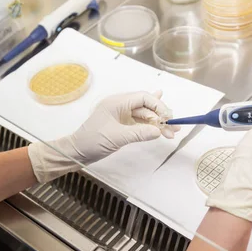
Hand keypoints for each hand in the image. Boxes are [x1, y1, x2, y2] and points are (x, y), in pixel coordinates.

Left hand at [28, 91, 179, 182]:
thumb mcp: (116, 137)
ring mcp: (122, 116)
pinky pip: (140, 124)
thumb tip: (158, 131)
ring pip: (145, 116)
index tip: (168, 117)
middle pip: (146, 106)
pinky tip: (161, 127)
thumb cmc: (92, 141)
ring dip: (158, 124)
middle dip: (161, 116)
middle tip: (174, 127)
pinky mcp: (122, 125)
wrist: (76, 152)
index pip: (143, 98)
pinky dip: (150, 128)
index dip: (158, 105)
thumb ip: (138, 133)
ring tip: (172, 133)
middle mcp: (121, 106)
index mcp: (117, 102)